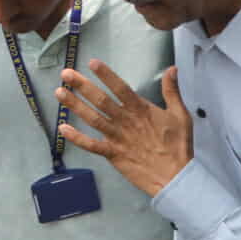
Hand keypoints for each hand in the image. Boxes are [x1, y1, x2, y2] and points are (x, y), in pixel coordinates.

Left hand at [55, 62, 192, 197]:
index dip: (106, 75)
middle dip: (82, 86)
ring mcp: (118, 138)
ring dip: (75, 105)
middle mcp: (126, 121)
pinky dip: (77, 138)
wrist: (176, 177)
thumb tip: (173, 69)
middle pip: (101, 100)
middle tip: (66, 73)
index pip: (121, 88)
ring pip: (93, 119)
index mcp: (141, 110)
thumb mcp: (180, 115)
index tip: (92, 63)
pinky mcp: (113, 154)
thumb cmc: (179, 146)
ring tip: (59, 93)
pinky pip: (92, 145)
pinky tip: (63, 129)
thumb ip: (172, 91)